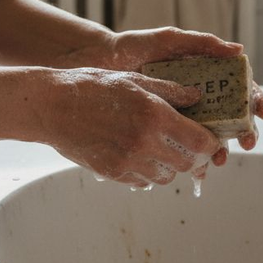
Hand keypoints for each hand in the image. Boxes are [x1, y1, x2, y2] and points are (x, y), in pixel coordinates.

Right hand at [37, 67, 221, 186]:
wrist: (53, 106)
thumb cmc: (93, 87)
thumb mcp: (135, 80)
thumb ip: (170, 92)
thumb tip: (197, 97)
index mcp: (155, 116)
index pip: (199, 142)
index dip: (209, 143)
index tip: (209, 139)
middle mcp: (144, 143)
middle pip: (187, 164)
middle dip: (192, 156)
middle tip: (188, 146)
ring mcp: (127, 161)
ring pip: (166, 176)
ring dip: (169, 165)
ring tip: (160, 148)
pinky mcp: (112, 173)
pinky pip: (142, 181)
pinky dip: (147, 172)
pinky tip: (138, 154)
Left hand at [107, 27, 262, 163]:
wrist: (98, 63)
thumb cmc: (135, 46)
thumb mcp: (168, 40)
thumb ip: (201, 43)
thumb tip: (239, 50)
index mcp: (205, 74)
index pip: (238, 87)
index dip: (255, 101)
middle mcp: (197, 96)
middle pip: (230, 117)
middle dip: (243, 132)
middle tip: (247, 143)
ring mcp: (181, 114)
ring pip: (208, 137)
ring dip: (219, 151)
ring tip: (218, 161)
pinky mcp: (162, 129)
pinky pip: (181, 146)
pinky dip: (190, 160)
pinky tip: (194, 170)